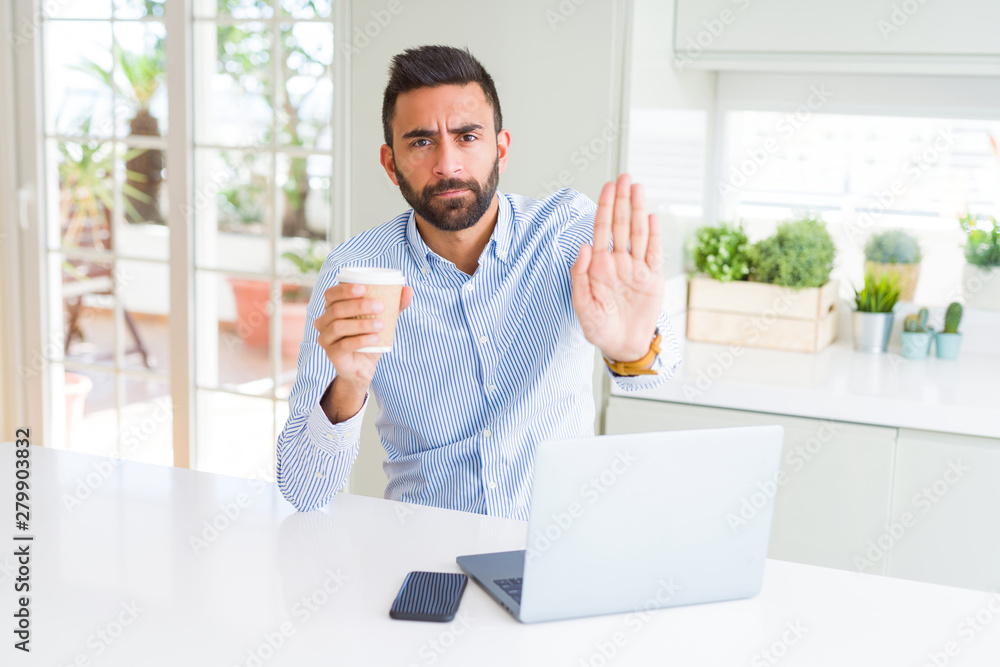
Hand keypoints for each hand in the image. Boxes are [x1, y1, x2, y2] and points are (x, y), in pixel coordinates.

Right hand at [313, 283, 413, 391]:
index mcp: (332, 309)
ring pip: (338, 327)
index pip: (331, 294)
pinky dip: (361, 340)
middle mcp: (324, 322)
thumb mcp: (383, 319)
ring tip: (381, 324)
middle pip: (336, 310)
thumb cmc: (370, 337)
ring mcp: (325, 339)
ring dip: (361, 324)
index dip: (344, 290)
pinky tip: (375, 338)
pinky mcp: (331, 354)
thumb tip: (409, 289)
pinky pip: (344, 345)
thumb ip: (395, 305)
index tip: (364, 288)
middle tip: (380, 306)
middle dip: (359, 306)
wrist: (364, 366)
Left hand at [570, 174, 663, 361]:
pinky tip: (651, 217)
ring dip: (637, 210)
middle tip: (624, 177)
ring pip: (638, 233)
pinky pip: (653, 252)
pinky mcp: (652, 279)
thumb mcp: (582, 304)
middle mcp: (619, 262)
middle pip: (621, 225)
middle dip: (622, 200)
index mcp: (599, 266)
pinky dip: (654, 235)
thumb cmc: (599, 327)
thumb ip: (579, 275)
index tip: (608, 187)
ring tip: (637, 188)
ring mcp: (636, 269)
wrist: (622, 346)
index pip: (602, 229)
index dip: (605, 207)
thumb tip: (585, 245)